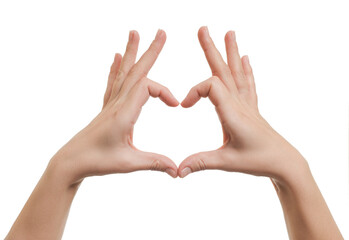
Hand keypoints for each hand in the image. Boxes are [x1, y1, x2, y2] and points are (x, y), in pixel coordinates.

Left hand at [50, 29, 178, 185]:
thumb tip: (177, 170)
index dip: (164, 92)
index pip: (146, 88)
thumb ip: (155, 163)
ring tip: (134, 33)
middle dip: (150, 52)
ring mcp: (110, 104)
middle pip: (136, 72)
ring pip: (123, 73)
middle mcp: (117, 104)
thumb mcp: (129, 163)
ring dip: (131, 52)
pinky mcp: (106, 108)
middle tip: (161, 33)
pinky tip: (117, 57)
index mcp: (123, 113)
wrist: (71, 162)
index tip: (175, 104)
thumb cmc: (97, 162)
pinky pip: (112, 83)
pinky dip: (116, 68)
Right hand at [178, 27, 307, 183]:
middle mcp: (240, 104)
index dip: (194, 91)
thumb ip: (200, 162)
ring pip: (236, 73)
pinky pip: (248, 84)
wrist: (284, 162)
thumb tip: (177, 171)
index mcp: (233, 113)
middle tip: (203, 29)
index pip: (211, 87)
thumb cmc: (259, 161)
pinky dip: (246, 69)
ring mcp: (247, 104)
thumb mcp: (227, 163)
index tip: (184, 105)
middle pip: (223, 71)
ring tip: (229, 33)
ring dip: (230, 52)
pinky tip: (246, 58)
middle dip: (211, 49)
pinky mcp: (251, 108)